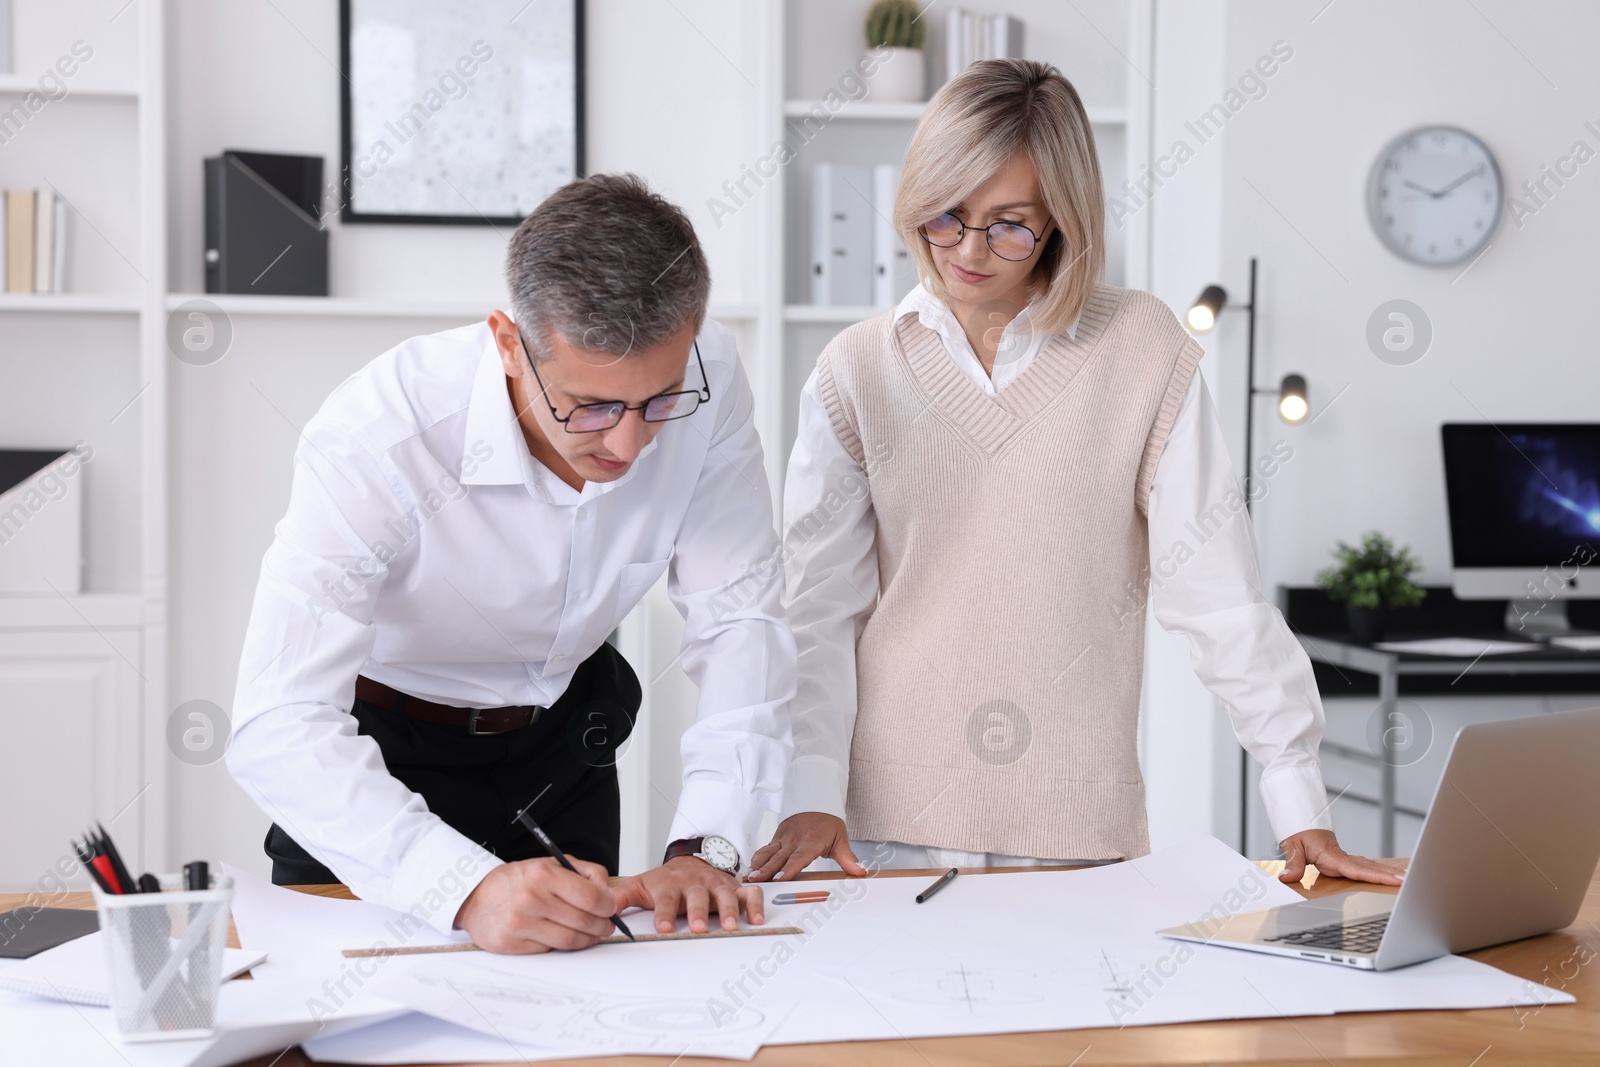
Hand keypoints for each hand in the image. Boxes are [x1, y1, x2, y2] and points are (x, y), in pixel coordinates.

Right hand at [453, 857, 618, 953]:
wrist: (476, 898)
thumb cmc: (518, 881)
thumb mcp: (551, 864)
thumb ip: (585, 873)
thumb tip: (609, 895)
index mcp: (543, 875)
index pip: (592, 898)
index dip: (609, 906)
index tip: (611, 908)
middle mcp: (532, 899)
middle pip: (585, 922)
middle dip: (603, 925)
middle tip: (606, 925)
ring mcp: (521, 924)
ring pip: (571, 941)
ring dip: (588, 940)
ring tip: (591, 934)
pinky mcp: (513, 945)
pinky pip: (551, 950)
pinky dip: (564, 946)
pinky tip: (565, 936)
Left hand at [614, 856, 764, 933]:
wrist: (688, 861)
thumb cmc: (664, 881)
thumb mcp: (641, 886)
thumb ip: (622, 898)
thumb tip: (602, 910)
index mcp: (670, 885)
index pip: (666, 899)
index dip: (664, 913)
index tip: (663, 928)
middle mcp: (695, 884)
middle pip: (698, 896)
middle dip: (699, 912)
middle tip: (698, 927)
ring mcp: (717, 885)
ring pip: (725, 894)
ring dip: (729, 910)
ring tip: (730, 926)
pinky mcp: (734, 887)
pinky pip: (750, 893)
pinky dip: (756, 905)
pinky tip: (757, 920)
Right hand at [747, 812, 866, 882]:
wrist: (815, 805)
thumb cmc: (827, 826)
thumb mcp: (841, 839)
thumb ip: (848, 858)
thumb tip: (861, 871)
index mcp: (811, 840)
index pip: (800, 856)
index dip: (789, 868)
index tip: (780, 878)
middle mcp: (795, 839)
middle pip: (780, 857)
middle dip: (767, 870)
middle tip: (757, 882)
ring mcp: (784, 838)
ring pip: (769, 853)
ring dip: (758, 865)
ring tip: (749, 878)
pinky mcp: (776, 838)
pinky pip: (765, 849)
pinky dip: (756, 859)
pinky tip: (749, 870)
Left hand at [1279, 829, 1404, 886]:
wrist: (1300, 822)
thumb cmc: (1298, 833)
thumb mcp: (1292, 846)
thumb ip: (1293, 864)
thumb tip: (1287, 878)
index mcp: (1332, 855)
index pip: (1356, 869)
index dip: (1375, 875)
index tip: (1393, 879)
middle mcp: (1342, 857)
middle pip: (1369, 867)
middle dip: (1389, 875)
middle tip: (1409, 882)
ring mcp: (1346, 859)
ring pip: (1370, 866)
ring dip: (1388, 873)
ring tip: (1407, 880)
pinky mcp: (1345, 861)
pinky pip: (1365, 866)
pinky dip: (1379, 871)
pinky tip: (1390, 876)